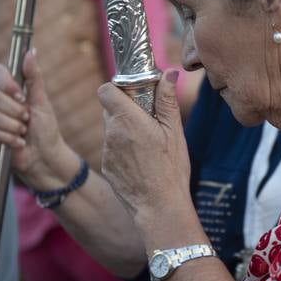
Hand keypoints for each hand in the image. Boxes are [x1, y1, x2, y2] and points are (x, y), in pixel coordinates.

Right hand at [0, 50, 69, 187]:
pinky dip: (8, 137)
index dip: (6, 82)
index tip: (21, 95)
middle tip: (27, 119)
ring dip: (13, 126)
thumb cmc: (45, 130)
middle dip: (14, 110)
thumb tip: (30, 52)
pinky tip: (19, 143)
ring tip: (24, 132)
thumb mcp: (42, 102)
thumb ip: (34, 78)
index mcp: (9, 91)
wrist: (46, 158)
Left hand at [98, 70, 193, 233]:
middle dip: (126, 109)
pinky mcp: (107, 166)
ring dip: (125, 130)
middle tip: (147, 118)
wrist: (158, 206)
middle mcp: (112, 133)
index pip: (106, 90)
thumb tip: (170, 73)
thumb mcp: (175, 132)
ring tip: (147, 144)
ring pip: (111, 129)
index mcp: (128, 119)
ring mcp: (107, 151)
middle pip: (110, 109)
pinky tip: (141, 161)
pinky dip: (123, 149)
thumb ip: (167, 100)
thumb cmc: (170, 169)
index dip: (117, 88)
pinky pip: (112, 148)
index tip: (133, 92)